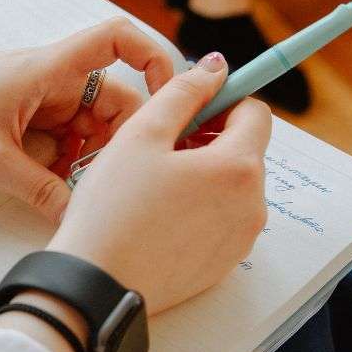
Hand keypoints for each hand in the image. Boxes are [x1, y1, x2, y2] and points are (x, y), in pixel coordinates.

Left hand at [0, 19, 174, 221]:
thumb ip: (39, 190)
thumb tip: (77, 216)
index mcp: (48, 69)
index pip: (116, 38)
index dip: (153, 56)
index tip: (170, 95)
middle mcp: (53, 78)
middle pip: (114, 98)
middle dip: (117, 139)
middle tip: (107, 178)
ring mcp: (41, 98)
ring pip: (90, 124)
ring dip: (89, 155)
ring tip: (72, 186)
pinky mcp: (29, 117)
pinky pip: (66, 137)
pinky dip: (67, 160)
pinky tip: (51, 183)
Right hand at [49, 52, 271, 314]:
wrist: (96, 284)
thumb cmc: (112, 209)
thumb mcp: (141, 134)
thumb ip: (183, 92)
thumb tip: (215, 67)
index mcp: (238, 167)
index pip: (255, 113)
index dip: (222, 101)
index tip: (189, 107)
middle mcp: (252, 206)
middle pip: (245, 151)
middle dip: (209, 139)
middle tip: (159, 147)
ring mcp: (240, 240)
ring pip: (231, 187)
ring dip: (203, 174)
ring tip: (154, 184)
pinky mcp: (223, 265)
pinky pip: (220, 221)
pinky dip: (198, 209)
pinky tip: (158, 215)